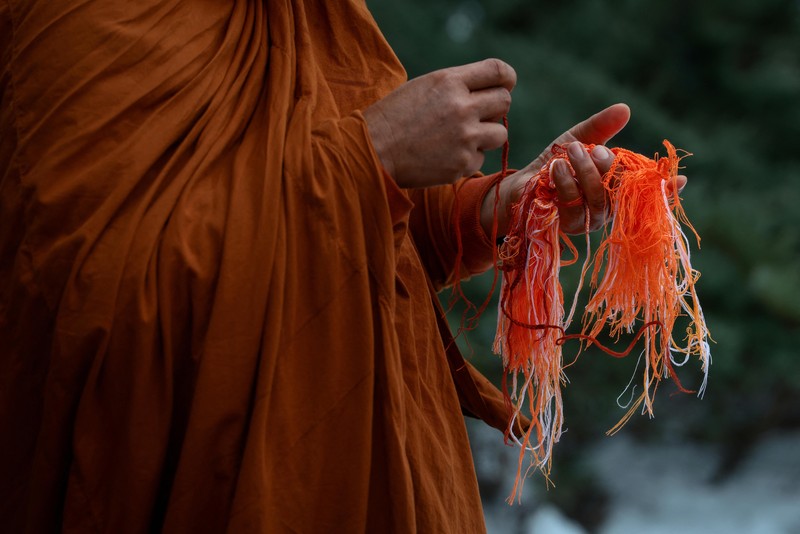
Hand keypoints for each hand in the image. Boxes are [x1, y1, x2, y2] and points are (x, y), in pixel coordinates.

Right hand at [364, 59, 515, 187]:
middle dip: (495, 109)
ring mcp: (464, 137)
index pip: (497, 71)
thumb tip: (489, 91)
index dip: (507, 78)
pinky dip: (467, 158)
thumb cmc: (395, 117)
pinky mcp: (462, 163)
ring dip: (487, 136)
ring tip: (461, 138)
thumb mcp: (424, 87)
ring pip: (500, 133)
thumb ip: (457, 86)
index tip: (506, 85)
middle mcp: (462, 107)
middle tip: (478, 116)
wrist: (373, 150)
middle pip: (504, 101)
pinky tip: (444, 155)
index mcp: (450, 81)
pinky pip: (481, 158)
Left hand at [481, 103, 687, 235]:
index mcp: (614, 188)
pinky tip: (555, 168)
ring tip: (570, 153)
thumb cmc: (551, 166)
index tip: (679, 179)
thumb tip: (625, 109)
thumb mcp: (575, 140)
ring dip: (585, 172)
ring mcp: (587, 221)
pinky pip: (573, 207)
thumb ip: (599, 128)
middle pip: (619, 192)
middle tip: (590, 149)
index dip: (664, 188)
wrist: (517, 186)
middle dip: (606, 166)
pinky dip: (565, 183)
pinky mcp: (565, 227)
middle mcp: (605, 209)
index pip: (645, 191)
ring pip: (597, 201)